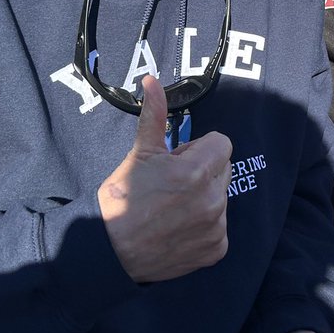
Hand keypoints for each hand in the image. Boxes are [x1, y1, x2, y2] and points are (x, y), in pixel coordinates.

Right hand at [98, 76, 231, 281]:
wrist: (110, 252)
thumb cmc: (121, 199)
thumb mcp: (139, 154)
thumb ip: (155, 117)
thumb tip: (152, 80)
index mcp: (196, 171)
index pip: (222, 143)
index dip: (199, 148)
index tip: (178, 160)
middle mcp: (213, 199)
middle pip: (223, 169)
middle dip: (203, 171)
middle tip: (172, 183)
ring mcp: (216, 226)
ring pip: (222, 197)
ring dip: (204, 197)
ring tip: (172, 207)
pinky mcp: (216, 249)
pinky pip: (220, 226)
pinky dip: (204, 226)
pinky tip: (178, 228)